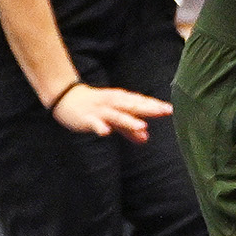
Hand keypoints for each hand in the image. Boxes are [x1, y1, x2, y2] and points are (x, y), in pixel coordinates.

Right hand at [50, 83, 171, 141]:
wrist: (66, 98)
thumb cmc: (94, 107)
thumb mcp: (114, 117)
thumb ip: (129, 128)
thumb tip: (146, 138)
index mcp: (120, 101)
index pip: (140, 102)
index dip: (155, 106)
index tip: (170, 110)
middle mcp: (112, 103)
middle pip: (133, 106)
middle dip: (149, 108)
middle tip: (165, 111)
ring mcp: (100, 110)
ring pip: (117, 115)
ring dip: (129, 121)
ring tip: (142, 126)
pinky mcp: (87, 118)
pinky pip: (94, 123)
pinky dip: (100, 127)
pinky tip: (106, 133)